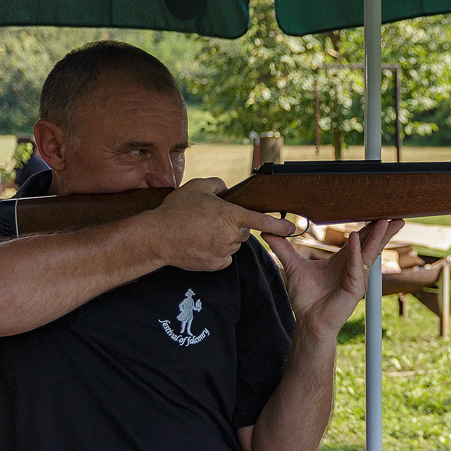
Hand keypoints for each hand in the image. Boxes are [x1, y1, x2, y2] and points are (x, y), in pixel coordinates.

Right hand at [144, 178, 295, 270]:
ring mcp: (223, 252)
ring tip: (201, 232)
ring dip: (223, 239)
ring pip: (233, 245)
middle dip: (232, 226)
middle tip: (210, 221)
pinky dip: (217, 252)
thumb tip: (226, 191)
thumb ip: (217, 185)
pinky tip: (201, 244)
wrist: (157, 237)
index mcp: (229, 215)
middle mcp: (230, 235)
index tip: (293, 228)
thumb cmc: (176, 211)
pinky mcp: (216, 264)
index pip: (259, 220)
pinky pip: (224, 257)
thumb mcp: (197, 187)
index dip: (278, 224)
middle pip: (242, 231)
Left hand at [263, 219, 405, 339]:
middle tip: (394, 214)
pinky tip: (355, 238)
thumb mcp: (292, 266)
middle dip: (382, 230)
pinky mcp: (354, 289)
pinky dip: (356, 253)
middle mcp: (353, 268)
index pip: (360, 240)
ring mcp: (356, 278)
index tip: (378, 213)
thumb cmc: (305, 298)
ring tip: (384, 221)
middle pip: (371, 244)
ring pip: (369, 254)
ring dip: (377, 237)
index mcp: (343, 261)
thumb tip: (267, 232)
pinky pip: (356, 268)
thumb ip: (283, 248)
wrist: (307, 320)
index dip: (369, 227)